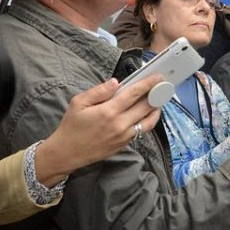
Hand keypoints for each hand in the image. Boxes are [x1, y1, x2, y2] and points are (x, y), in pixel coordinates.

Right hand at [35, 75, 162, 186]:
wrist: (67, 153)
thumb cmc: (71, 126)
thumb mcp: (78, 103)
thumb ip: (98, 91)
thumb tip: (115, 82)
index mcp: (108, 111)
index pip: (134, 94)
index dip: (148, 84)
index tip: (157, 77)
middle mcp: (119, 124)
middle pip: (146, 106)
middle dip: (156, 94)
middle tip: (162, 86)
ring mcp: (124, 136)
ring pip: (149, 121)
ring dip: (156, 109)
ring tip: (158, 100)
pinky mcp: (125, 144)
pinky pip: (142, 131)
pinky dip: (148, 121)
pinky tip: (148, 113)